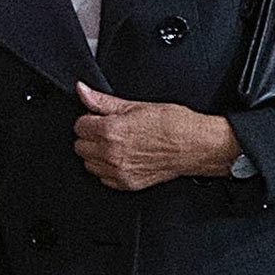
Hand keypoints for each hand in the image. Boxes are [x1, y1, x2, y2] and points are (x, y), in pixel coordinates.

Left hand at [73, 82, 241, 190]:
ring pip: (89, 163)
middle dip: (91, 135)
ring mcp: (119, 171)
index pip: (79, 125)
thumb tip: (82, 90)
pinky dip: (108, 168)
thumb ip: (102, 101)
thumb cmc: (171, 123)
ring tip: (117, 143)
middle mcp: (111, 154)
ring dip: (97, 153)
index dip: (90, 118)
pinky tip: (123, 157)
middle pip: (80, 145)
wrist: (195, 145)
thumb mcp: (135, 105)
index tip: (101, 117)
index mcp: (111, 131)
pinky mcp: (127, 184)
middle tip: (110, 129)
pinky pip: (103, 177)